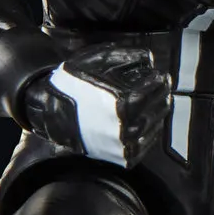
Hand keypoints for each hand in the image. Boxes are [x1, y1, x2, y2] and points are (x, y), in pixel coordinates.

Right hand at [24, 48, 171, 168]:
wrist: (51, 112)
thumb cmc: (74, 83)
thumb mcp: (98, 59)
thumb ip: (128, 56)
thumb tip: (151, 59)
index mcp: (124, 103)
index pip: (156, 90)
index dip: (161, 80)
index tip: (162, 76)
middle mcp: (127, 128)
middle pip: (159, 109)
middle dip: (161, 96)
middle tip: (162, 90)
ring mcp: (125, 145)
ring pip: (155, 128)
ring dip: (157, 114)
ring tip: (154, 104)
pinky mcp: (122, 158)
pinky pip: (145, 146)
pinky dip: (149, 133)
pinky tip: (146, 122)